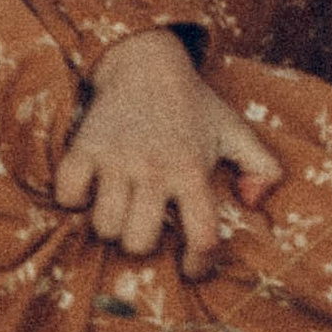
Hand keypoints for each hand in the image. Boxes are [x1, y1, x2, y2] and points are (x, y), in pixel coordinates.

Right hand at [56, 27, 281, 274]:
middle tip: (144, 224)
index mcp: (193, 171)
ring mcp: (117, 159)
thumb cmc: (193, 105)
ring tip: (119, 207)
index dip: (199, 264)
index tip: (191, 269)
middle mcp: (155, 169)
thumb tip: (255, 202)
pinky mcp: (85, 147)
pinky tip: (91, 188)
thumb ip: (262, 167)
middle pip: (139, 242)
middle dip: (142, 242)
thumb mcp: (235, 131)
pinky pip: (69, 195)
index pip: (202, 237)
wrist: (147, 62)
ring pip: (105, 226)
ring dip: (111, 224)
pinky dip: (75, 198)